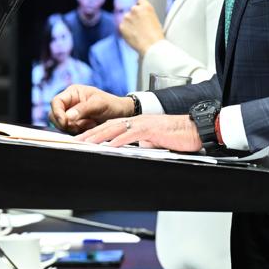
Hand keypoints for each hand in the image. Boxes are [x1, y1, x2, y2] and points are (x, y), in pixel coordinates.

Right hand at [51, 85, 132, 131]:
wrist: (121, 115)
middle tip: (80, 125)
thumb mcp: (98, 104)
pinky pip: (69, 131)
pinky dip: (78, 132)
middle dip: (65, 123)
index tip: (65, 122)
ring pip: (61, 125)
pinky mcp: (75, 125)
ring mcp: (71, 115)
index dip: (57, 113)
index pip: (55, 102)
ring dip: (73, 128)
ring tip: (90, 124)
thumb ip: (83, 109)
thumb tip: (67, 117)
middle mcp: (69, 103)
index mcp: (72, 93)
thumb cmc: (111, 104)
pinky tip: (89, 127)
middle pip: (54, 115)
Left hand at [77, 114, 202, 152]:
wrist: (194, 129)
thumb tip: (139, 147)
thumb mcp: (156, 140)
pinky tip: (109, 146)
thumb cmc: (177, 136)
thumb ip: (145, 142)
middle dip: (89, 134)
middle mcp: (136, 121)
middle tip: (75, 142)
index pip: (110, 127)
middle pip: (107, 126)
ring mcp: (142, 124)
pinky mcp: (150, 130)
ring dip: (98, 137)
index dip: (94, 133)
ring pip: (114, 129)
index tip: (81, 141)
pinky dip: (118, 141)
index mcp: (136, 123)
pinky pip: (130, 135)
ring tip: (85, 144)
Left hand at [119, 0, 165, 53]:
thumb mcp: (155, 20)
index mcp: (146, 7)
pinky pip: (123, 26)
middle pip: (133, 9)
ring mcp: (127, 17)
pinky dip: (126, 31)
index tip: (141, 12)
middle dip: (135, 16)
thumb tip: (142, 17)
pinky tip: (133, 36)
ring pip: (127, 18)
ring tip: (138, 33)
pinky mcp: (121, 26)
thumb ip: (146, 15)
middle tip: (140, 26)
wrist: (152, 46)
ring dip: (130, 23)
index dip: (140, 7)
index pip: (140, 1)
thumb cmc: (156, 36)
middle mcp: (135, 9)